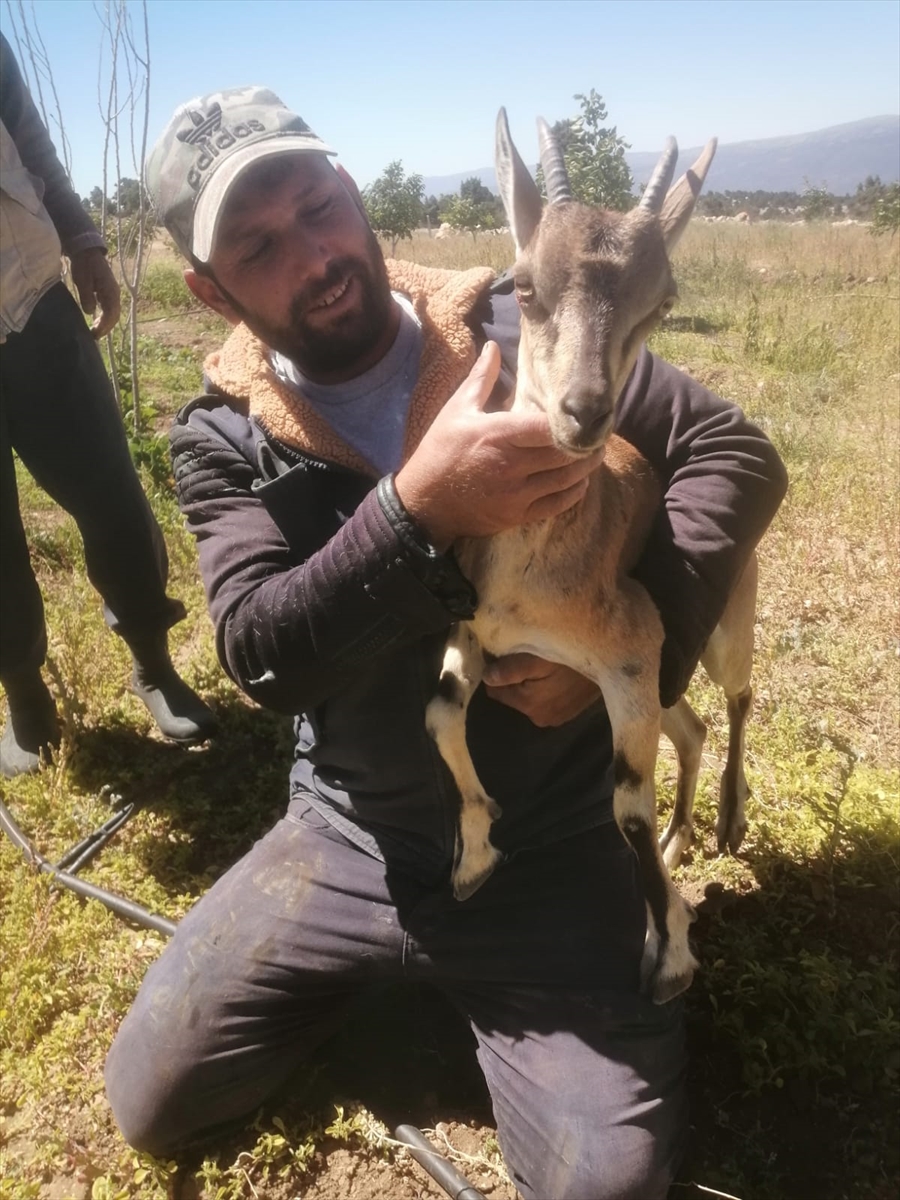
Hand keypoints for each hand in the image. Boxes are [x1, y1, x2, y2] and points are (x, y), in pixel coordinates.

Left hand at [69, 248, 120, 337]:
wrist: (87, 251)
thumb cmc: (84, 264)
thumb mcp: (82, 280)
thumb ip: (87, 297)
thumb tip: (90, 312)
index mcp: (110, 291)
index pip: (111, 313)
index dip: (104, 325)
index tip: (95, 333)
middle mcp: (115, 294)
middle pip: (114, 316)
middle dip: (105, 328)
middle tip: (94, 336)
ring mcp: (113, 293)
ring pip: (113, 313)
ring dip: (105, 324)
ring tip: (95, 331)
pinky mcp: (108, 293)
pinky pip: (110, 309)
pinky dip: (104, 317)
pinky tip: (96, 321)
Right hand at [394, 341, 602, 547]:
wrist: (424, 503)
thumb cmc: (440, 451)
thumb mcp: (456, 410)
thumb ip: (481, 378)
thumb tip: (494, 346)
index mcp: (498, 435)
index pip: (547, 426)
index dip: (570, 421)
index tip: (584, 413)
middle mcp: (511, 465)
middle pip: (564, 453)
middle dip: (587, 444)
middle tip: (599, 434)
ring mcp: (516, 494)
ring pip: (566, 480)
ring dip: (586, 468)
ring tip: (594, 455)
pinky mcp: (517, 515)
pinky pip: (556, 505)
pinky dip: (574, 493)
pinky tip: (579, 482)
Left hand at [483, 653, 601, 726]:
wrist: (611, 657)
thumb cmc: (570, 654)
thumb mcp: (535, 656)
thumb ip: (508, 670)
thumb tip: (486, 678)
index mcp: (529, 706)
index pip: (495, 691)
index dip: (496, 671)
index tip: (503, 653)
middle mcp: (541, 718)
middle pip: (513, 694)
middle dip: (513, 678)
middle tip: (524, 654)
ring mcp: (557, 717)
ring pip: (529, 695)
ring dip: (530, 681)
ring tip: (541, 661)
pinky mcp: (569, 712)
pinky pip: (545, 697)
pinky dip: (545, 686)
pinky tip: (555, 672)